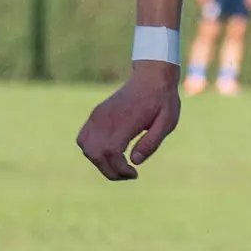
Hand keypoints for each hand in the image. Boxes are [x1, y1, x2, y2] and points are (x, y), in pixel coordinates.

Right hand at [77, 64, 182, 179]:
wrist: (151, 76)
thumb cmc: (162, 100)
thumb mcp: (167, 122)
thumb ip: (152, 142)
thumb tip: (134, 161)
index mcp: (125, 120)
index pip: (110, 151)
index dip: (119, 169)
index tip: (134, 173)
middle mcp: (107, 118)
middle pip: (95, 153)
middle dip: (110, 171)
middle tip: (129, 174)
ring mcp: (98, 116)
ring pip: (86, 148)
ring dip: (100, 162)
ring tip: (119, 165)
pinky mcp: (96, 115)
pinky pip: (83, 138)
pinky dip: (92, 150)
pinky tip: (109, 153)